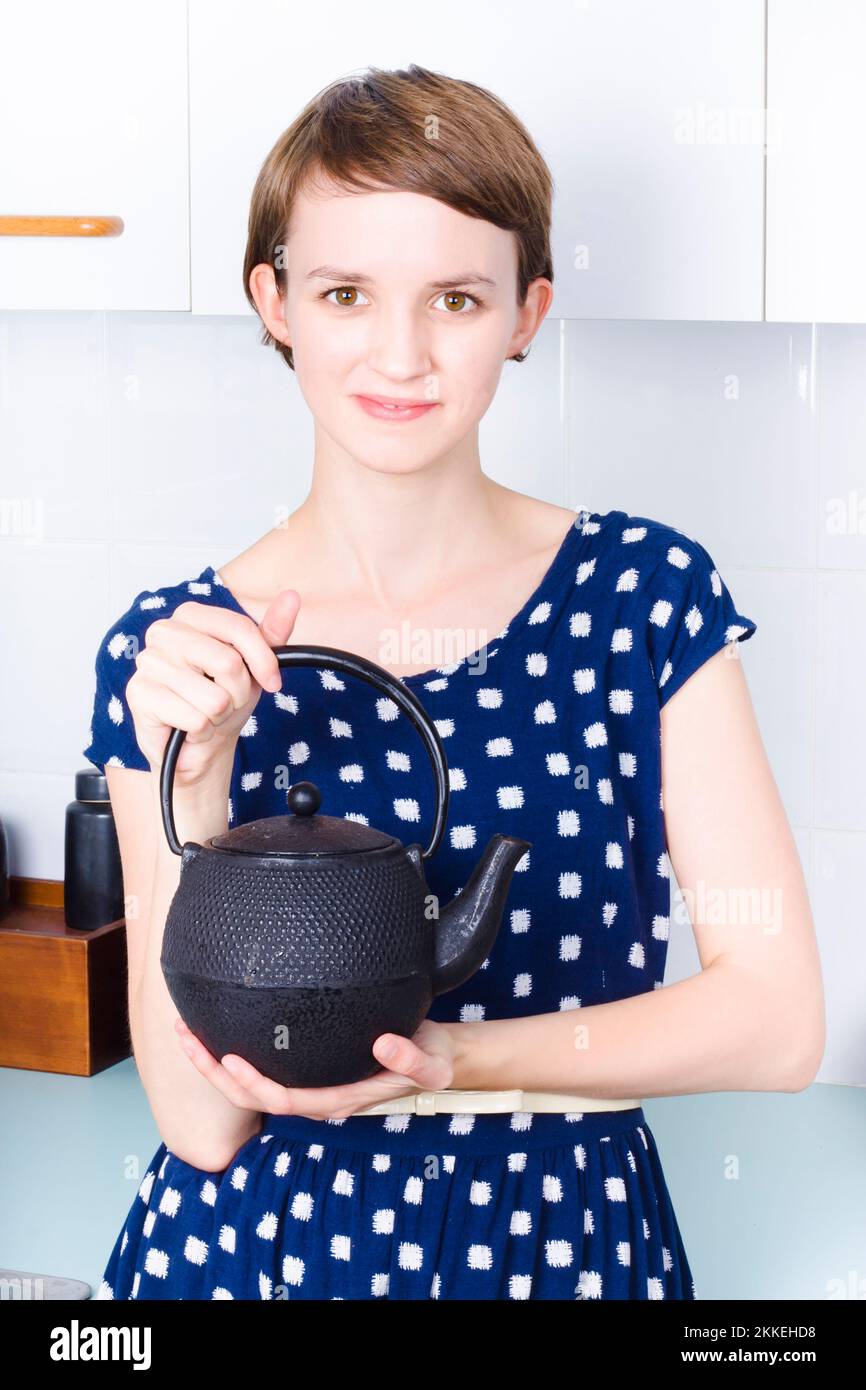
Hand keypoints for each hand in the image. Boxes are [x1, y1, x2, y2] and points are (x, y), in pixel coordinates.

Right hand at [126, 588, 301, 785]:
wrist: (197, 743)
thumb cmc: (222, 698)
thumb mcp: (254, 664)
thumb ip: (272, 632)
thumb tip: (291, 597)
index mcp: (190, 615)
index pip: (238, 628)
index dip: (264, 660)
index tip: (272, 681)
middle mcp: (163, 632)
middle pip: (228, 663)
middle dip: (238, 693)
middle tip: (226, 700)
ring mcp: (147, 662)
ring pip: (215, 698)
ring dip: (219, 715)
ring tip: (205, 713)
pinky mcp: (139, 695)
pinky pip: (196, 720)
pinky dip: (202, 731)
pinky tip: (188, 727)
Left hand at [173, 1016, 457, 1118]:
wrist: (433, 1054)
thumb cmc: (430, 1059)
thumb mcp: (433, 1061)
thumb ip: (413, 1058)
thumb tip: (384, 1044)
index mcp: (337, 1099)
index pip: (283, 1099)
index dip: (252, 1083)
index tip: (228, 1059)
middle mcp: (315, 1096)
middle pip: (251, 1096)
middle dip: (212, 1070)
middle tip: (184, 1034)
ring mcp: (308, 1083)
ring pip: (249, 1083)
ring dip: (211, 1061)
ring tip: (184, 1029)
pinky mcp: (305, 1067)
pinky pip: (261, 1066)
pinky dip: (231, 1051)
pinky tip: (216, 1025)